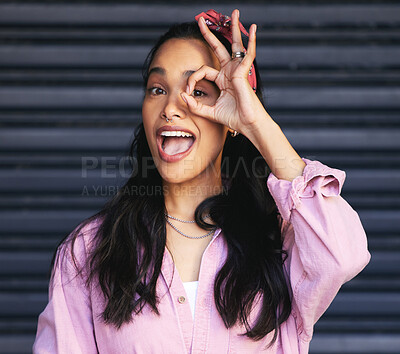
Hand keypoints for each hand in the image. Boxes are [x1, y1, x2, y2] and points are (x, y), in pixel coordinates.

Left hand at [181, 9, 266, 134]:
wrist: (247, 124)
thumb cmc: (233, 118)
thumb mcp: (209, 112)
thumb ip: (195, 105)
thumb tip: (182, 95)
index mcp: (222, 80)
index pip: (202, 70)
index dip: (192, 79)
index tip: (187, 91)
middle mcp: (229, 72)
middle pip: (220, 48)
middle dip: (210, 34)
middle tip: (201, 20)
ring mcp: (237, 70)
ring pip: (235, 45)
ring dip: (234, 28)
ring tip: (234, 12)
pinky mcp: (243, 72)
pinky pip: (248, 54)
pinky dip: (251, 42)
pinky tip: (253, 29)